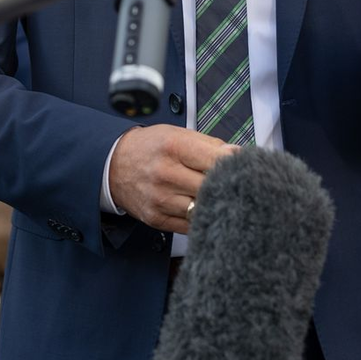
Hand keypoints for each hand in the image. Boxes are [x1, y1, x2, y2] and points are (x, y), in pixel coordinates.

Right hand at [107, 125, 238, 233]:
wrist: (113, 165)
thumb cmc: (149, 147)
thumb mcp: (176, 134)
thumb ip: (210, 145)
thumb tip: (240, 155)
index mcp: (173, 146)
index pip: (216, 159)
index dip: (237, 165)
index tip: (247, 167)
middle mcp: (166, 173)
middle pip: (213, 187)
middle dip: (231, 186)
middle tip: (243, 186)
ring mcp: (161, 199)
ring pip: (204, 208)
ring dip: (218, 205)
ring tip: (227, 199)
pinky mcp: (157, 219)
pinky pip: (191, 225)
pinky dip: (203, 219)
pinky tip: (208, 210)